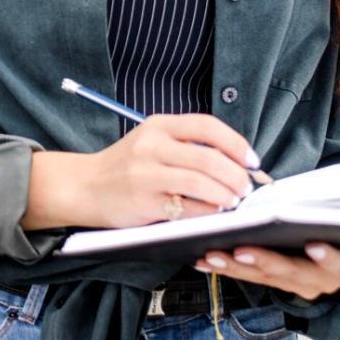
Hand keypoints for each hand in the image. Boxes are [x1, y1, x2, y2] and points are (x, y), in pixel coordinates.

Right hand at [83, 114, 255, 227]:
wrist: (86, 186)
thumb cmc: (126, 166)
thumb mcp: (152, 142)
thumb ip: (187, 146)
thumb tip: (237, 163)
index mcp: (159, 125)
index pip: (207, 126)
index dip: (237, 144)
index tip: (252, 161)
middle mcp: (152, 145)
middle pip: (209, 157)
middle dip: (237, 176)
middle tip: (246, 189)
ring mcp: (146, 173)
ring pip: (201, 182)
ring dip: (227, 195)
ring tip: (234, 202)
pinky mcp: (144, 201)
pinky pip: (187, 207)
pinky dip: (208, 212)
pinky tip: (214, 213)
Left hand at [196, 238, 339, 301]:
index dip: (329, 258)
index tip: (314, 246)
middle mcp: (323, 280)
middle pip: (292, 274)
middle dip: (265, 263)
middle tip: (240, 250)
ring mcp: (294, 281)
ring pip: (262, 276)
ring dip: (234, 266)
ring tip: (209, 252)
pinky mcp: (269, 275)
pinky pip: (244, 272)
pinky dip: (222, 265)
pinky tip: (198, 254)